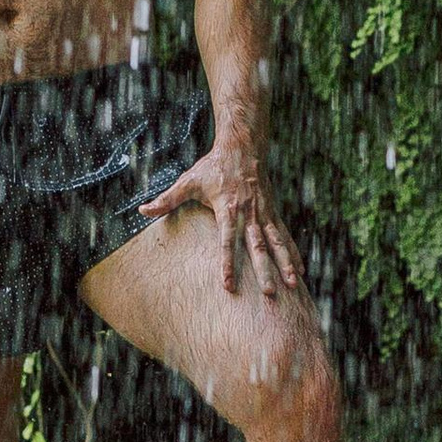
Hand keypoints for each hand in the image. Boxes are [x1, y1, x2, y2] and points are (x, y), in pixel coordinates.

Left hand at [139, 140, 305, 295]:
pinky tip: (298, 270)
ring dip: (285, 264)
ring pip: (276, 243)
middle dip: (264, 271)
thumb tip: (142, 211)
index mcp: (228, 208)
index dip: (228, 263)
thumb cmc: (213, 166)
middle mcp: (249, 213)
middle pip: (257, 246)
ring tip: (292, 285)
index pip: (227, 240)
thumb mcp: (188, 181)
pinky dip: (292, 252)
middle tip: (269, 294)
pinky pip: (283, 236)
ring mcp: (264, 213)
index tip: (228, 284)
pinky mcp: (272, 212)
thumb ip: (167, 199)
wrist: (243, 147)